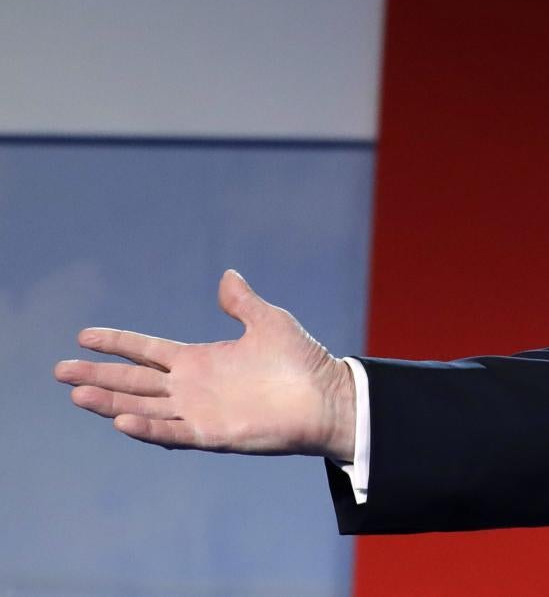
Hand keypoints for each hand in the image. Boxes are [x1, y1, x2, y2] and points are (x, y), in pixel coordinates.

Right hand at [52, 269, 358, 464]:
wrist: (327, 397)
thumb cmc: (301, 361)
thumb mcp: (269, 322)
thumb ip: (242, 303)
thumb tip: (227, 275)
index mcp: (200, 360)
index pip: (147, 350)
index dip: (117, 343)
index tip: (84, 336)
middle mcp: (192, 387)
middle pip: (134, 381)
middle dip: (97, 376)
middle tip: (59, 370)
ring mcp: (199, 412)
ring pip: (144, 408)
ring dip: (111, 403)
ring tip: (77, 395)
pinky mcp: (213, 434)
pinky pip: (173, 432)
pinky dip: (148, 428)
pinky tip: (121, 419)